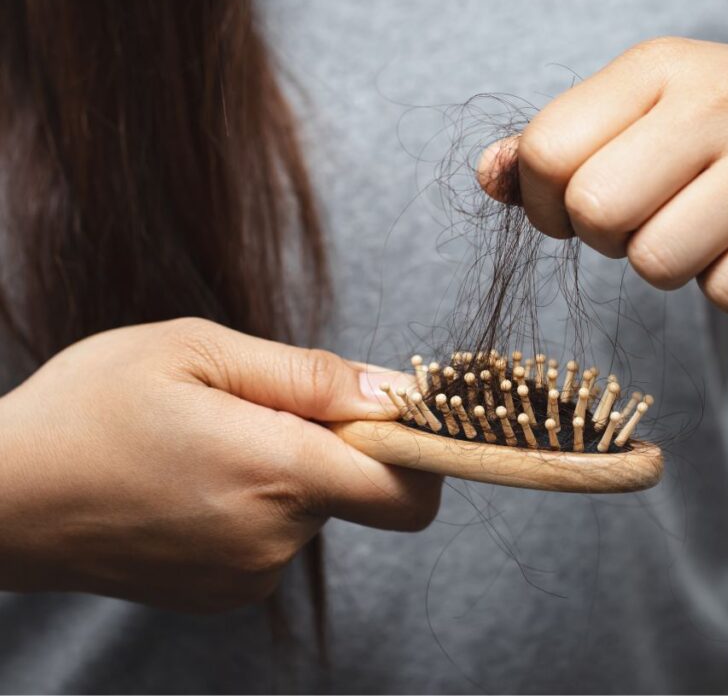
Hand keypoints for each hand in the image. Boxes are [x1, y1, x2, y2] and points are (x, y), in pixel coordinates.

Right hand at [0, 318, 440, 611]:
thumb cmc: (89, 408)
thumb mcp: (198, 351)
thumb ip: (309, 374)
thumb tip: (394, 392)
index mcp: (277, 472)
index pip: (409, 488)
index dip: (419, 448)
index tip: (391, 414)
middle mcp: (274, 538)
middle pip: (360, 489)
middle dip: (331, 444)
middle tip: (253, 409)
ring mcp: (248, 576)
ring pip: (313, 509)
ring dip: (285, 471)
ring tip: (207, 443)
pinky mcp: (224, 595)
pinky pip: (276, 537)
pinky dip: (256, 504)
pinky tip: (194, 481)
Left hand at [479, 37, 727, 312]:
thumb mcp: (647, 114)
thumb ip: (558, 145)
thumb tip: (488, 177)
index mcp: (659, 66)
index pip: (547, 151)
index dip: (547, 203)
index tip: (582, 206)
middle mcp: (721, 96)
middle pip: (596, 212)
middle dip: (609, 238)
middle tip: (650, 220)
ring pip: (658, 264)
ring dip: (671, 266)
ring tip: (710, 228)